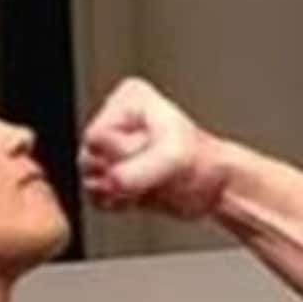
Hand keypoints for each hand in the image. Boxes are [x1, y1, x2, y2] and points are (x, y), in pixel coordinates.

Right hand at [79, 78, 227, 218]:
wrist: (214, 188)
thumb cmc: (203, 162)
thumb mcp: (175, 158)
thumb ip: (141, 169)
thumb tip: (112, 181)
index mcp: (128, 99)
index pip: (97, 136)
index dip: (122, 153)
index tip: (152, 151)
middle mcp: (114, 120)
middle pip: (88, 158)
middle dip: (119, 173)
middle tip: (152, 171)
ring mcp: (110, 149)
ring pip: (88, 179)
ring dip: (117, 191)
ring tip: (148, 183)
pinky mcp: (109, 174)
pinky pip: (93, 197)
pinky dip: (116, 202)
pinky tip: (140, 194)